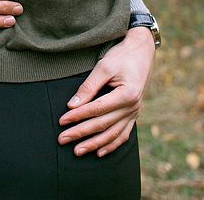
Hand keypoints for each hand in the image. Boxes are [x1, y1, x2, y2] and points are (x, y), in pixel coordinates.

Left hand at [57, 26, 154, 156]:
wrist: (141, 51)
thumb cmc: (121, 56)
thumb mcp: (104, 67)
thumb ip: (88, 87)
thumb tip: (72, 105)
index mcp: (127, 95)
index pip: (97, 109)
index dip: (78, 116)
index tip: (62, 121)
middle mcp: (133, 107)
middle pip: (103, 124)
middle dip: (81, 133)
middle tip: (62, 139)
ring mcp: (135, 112)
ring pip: (113, 134)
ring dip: (94, 144)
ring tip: (78, 151)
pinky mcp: (134, 114)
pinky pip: (124, 134)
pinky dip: (112, 145)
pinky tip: (100, 152)